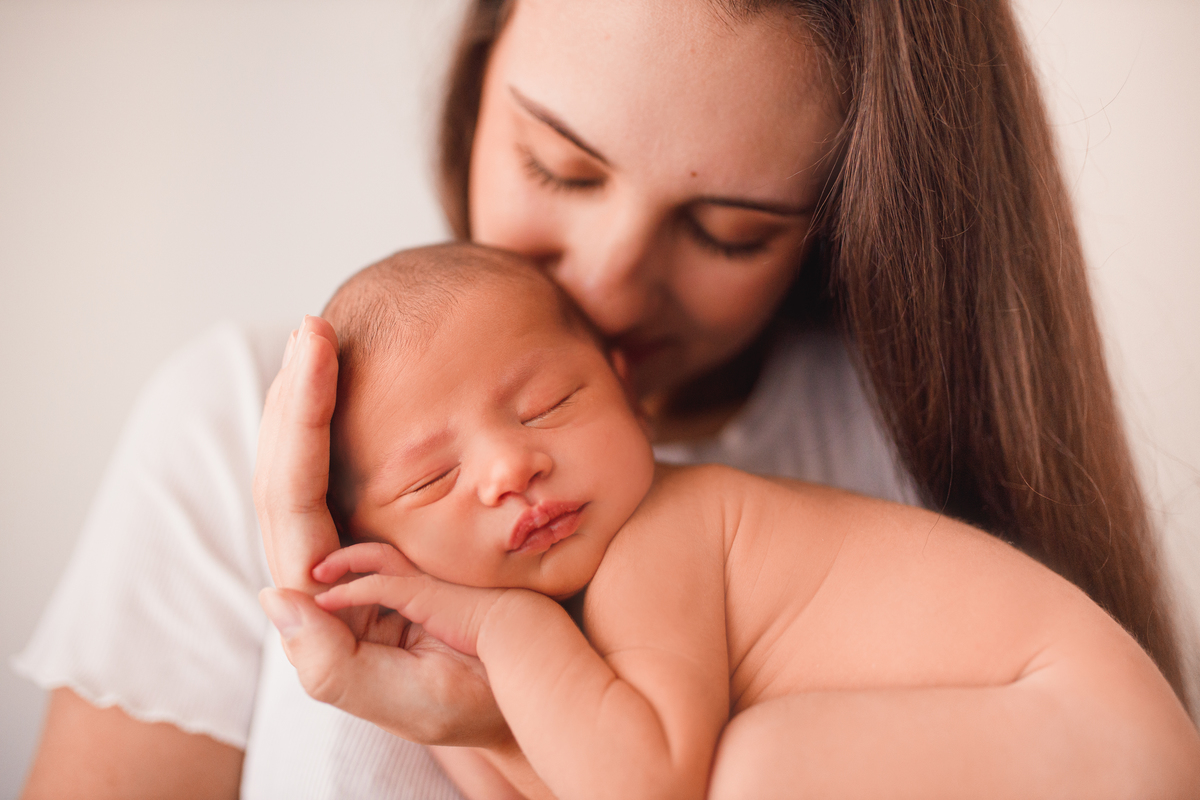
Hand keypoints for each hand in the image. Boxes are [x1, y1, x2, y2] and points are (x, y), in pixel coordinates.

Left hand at [253, 316, 509, 746]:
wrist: (533, 699)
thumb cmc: (488, 700)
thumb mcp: (425, 700)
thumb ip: (338, 667)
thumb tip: (276, 592)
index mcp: (328, 607)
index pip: (293, 498)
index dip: (300, 420)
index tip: (316, 349)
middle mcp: (323, 573)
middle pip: (287, 470)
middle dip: (296, 394)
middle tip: (316, 328)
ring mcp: (346, 552)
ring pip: (307, 465)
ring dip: (309, 400)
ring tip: (321, 340)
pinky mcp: (373, 538)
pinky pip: (340, 471)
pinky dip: (337, 422)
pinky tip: (347, 384)